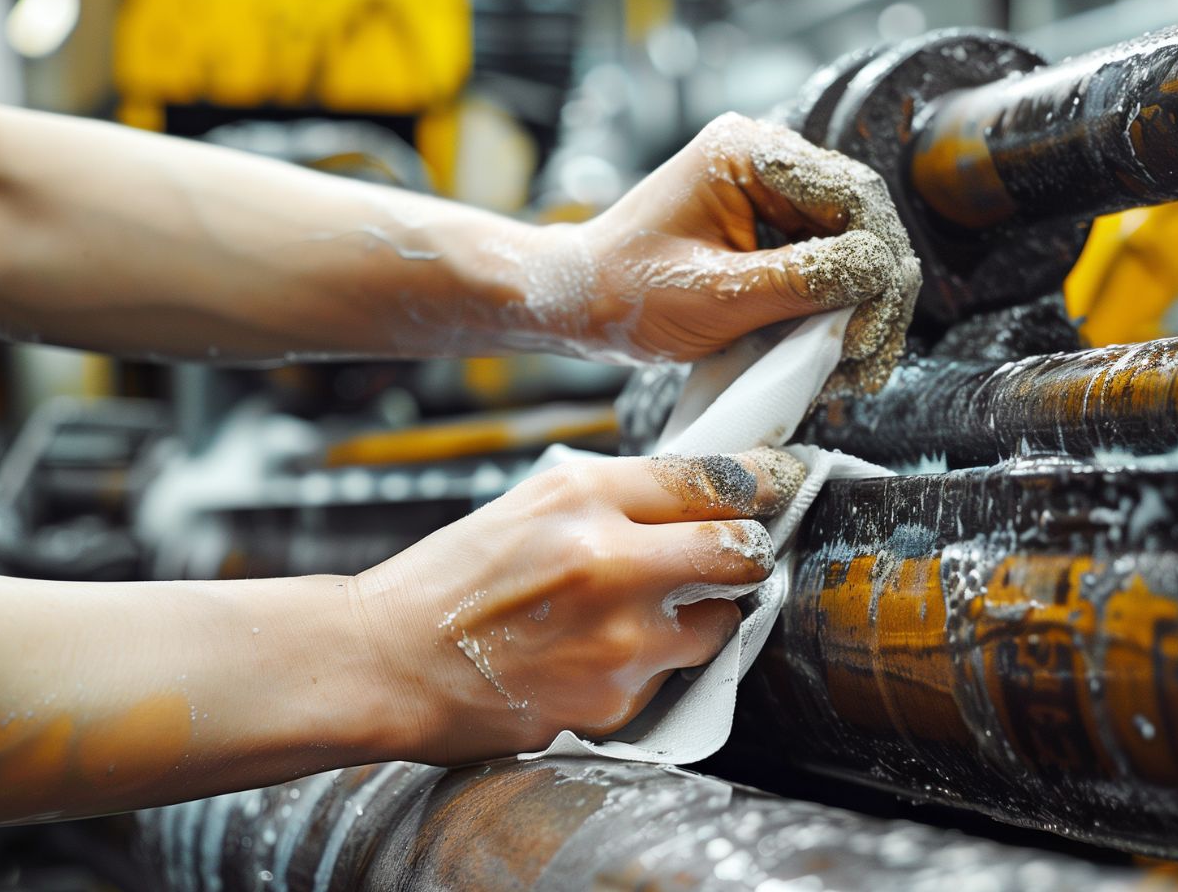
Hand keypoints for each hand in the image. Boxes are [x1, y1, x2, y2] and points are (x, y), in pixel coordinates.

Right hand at [346, 448, 805, 764]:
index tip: (788, 479)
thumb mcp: (534, 501)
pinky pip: (670, 675)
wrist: (389, 661)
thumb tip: (702, 495)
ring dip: (702, 616)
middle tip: (740, 551)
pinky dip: (652, 665)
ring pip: (719, 621)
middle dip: (750, 549)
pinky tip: (597, 655)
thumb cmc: (456, 578)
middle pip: (741, 547)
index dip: (767, 477)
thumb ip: (618, 495)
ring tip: (644, 613)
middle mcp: (611, 560)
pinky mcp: (615, 700)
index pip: (715, 476)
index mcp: (586, 495)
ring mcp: (619, 638)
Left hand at [539, 113, 920, 389]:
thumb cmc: (624, 293)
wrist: (579, 306)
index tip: (875, 318)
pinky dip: (836, 314)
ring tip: (855, 365)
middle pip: (861, 221)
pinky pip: (825, 269)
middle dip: (875, 292)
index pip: (851, 194)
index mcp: (749, 153)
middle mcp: (767, 164)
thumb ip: (798, 280)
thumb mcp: (715, 294)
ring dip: (861, 309)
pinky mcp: (770, 235)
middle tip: (869, 354)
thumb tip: (878, 272)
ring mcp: (771, 199)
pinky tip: (835, 355)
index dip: (876, 258)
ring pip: (852, 249)